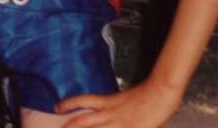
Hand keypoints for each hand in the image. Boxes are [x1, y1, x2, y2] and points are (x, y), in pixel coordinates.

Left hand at [55, 79, 182, 127]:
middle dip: (69, 126)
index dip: (68, 103)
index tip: (56, 107)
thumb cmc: (145, 95)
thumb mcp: (124, 99)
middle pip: (84, 120)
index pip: (83, 100)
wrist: (161, 92)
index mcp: (108, 102)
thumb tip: (104, 112)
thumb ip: (113, 107)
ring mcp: (119, 124)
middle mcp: (110, 113)